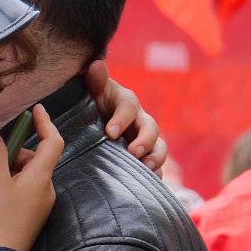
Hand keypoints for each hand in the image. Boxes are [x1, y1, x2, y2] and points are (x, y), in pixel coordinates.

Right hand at [0, 104, 61, 250]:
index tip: (36, 109)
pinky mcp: (30, 215)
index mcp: (42, 177)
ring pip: (25, 174)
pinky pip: (21, 189)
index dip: (45, 122)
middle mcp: (46, 189)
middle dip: (12, 152)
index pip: (52, 142)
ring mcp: (40, 204)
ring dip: (7, 169)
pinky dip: (7, 183)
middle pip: (34, 158)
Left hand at [85, 60, 166, 177]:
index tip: (110, 132)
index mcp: (126, 102)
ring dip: (156, 159)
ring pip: (159, 148)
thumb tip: (97, 65)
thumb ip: (94, 80)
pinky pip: (157, 166)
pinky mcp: (145, 156)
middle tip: (133, 153)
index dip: (122, 119)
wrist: (92, 120)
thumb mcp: (91, 91)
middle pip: (151, 128)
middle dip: (145, 141)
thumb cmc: (91, 103)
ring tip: (147, 169)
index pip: (129, 106)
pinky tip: (151, 185)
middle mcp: (140, 120)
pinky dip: (157, 175)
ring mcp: (145, 140)